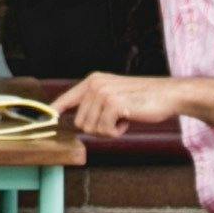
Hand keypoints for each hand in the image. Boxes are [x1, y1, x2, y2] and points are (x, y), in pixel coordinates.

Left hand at [56, 72, 186, 135]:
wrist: (167, 94)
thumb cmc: (142, 98)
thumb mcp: (114, 94)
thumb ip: (95, 103)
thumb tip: (78, 122)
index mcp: (93, 81)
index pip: (67, 98)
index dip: (55, 110)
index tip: (46, 119)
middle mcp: (95, 85)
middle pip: (80, 122)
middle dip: (97, 128)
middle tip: (116, 119)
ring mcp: (103, 94)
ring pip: (92, 129)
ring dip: (109, 130)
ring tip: (123, 117)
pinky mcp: (113, 104)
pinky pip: (105, 131)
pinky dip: (118, 131)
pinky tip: (129, 119)